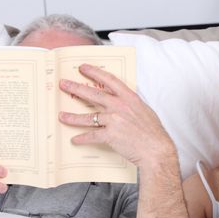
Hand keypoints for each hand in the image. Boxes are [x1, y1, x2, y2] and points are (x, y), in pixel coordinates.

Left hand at [58, 64, 175, 168]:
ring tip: (62, 116)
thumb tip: (121, 101)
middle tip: (63, 84)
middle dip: (75, 87)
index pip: (109, 80)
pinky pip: (92, 136)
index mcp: (129, 98)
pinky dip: (82, 138)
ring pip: (88, 117)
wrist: (156, 149)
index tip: (83, 68)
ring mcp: (114, 120)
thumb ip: (131, 104)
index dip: (94, 72)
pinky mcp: (110, 136)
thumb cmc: (153, 132)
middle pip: (93, 94)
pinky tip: (75, 140)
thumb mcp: (144, 111)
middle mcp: (120, 106)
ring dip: (72, 117)